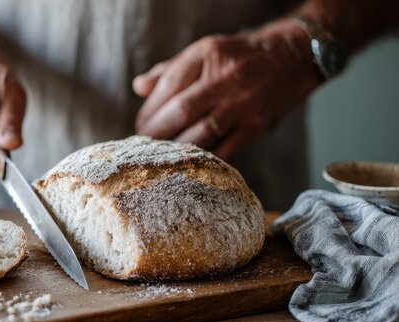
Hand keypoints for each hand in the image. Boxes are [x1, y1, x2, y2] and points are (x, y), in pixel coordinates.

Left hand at [134, 19, 319, 159]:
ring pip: (200, 134)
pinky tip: (189, 162)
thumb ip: (169, 70)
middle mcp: (225, 78)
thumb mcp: (204, 52)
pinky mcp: (256, 127)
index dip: (150, 109)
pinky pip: (224, 150)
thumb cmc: (237, 57)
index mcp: (207, 55)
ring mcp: (242, 104)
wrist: (291, 58)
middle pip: (181, 111)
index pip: (169, 85)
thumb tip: (138, 87)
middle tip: (145, 144)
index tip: (140, 124)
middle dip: (157, 132)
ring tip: (162, 154)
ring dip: (175, 148)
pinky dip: (203, 159)